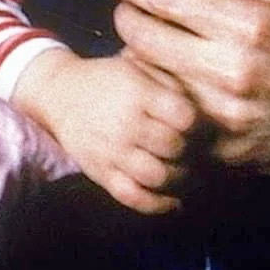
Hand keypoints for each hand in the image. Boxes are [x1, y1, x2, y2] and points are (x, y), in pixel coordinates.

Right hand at [12, 48, 195, 213]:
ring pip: (157, 176)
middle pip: (175, 147)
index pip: (185, 117)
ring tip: (185, 171)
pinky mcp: (101, 173)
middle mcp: (124, 123)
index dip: (199, 124)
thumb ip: (172, 83)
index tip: (198, 125)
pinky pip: (133, 197)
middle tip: (194, 149)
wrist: (59, 93)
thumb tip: (210, 104)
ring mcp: (111, 151)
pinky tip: (172, 200)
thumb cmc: (109, 79)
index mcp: (137, 92)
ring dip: (180, 179)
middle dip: (191, 150)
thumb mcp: (138, 65)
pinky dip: (158, 204)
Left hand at [109, 0, 269, 178]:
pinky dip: (157, 94)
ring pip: (148, 77)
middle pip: (142, 37)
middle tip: (127, 9)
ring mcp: (224, 112)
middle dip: (125, 17)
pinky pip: (166, 115)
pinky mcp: (221, 146)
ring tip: (143, 42)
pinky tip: (162, 79)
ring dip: (136, 56)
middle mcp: (232, 68)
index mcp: (247, 23)